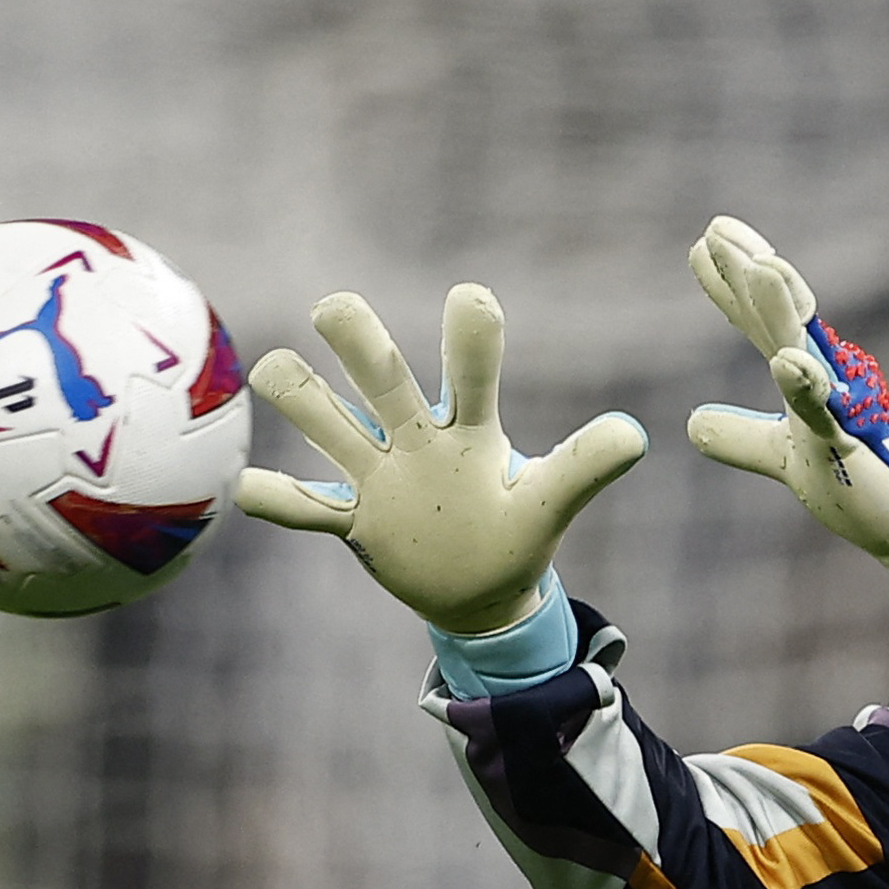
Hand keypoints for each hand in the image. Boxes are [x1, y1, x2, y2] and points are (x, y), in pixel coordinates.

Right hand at [239, 285, 644, 634]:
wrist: (478, 590)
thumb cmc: (514, 534)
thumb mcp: (549, 504)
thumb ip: (584, 468)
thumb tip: (638, 434)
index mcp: (470, 430)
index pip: (469, 372)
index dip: (470, 336)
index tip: (473, 297)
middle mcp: (416, 438)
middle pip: (382, 375)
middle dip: (359, 339)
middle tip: (334, 308)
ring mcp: (378, 477)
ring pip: (328, 424)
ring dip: (301, 398)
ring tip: (276, 371)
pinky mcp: (351, 520)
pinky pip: (304, 506)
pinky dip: (277, 498)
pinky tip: (250, 485)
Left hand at [685, 217, 888, 634]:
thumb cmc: (855, 487)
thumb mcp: (781, 460)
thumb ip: (741, 438)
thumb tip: (691, 421)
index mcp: (805, 380)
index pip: (760, 324)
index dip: (729, 288)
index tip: (699, 247)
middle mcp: (823, 381)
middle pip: (778, 318)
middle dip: (749, 273)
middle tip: (716, 230)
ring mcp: (838, 407)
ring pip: (803, 348)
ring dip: (780, 307)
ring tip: (760, 264)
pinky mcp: (850, 442)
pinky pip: (825, 410)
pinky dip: (806, 384)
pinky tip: (786, 361)